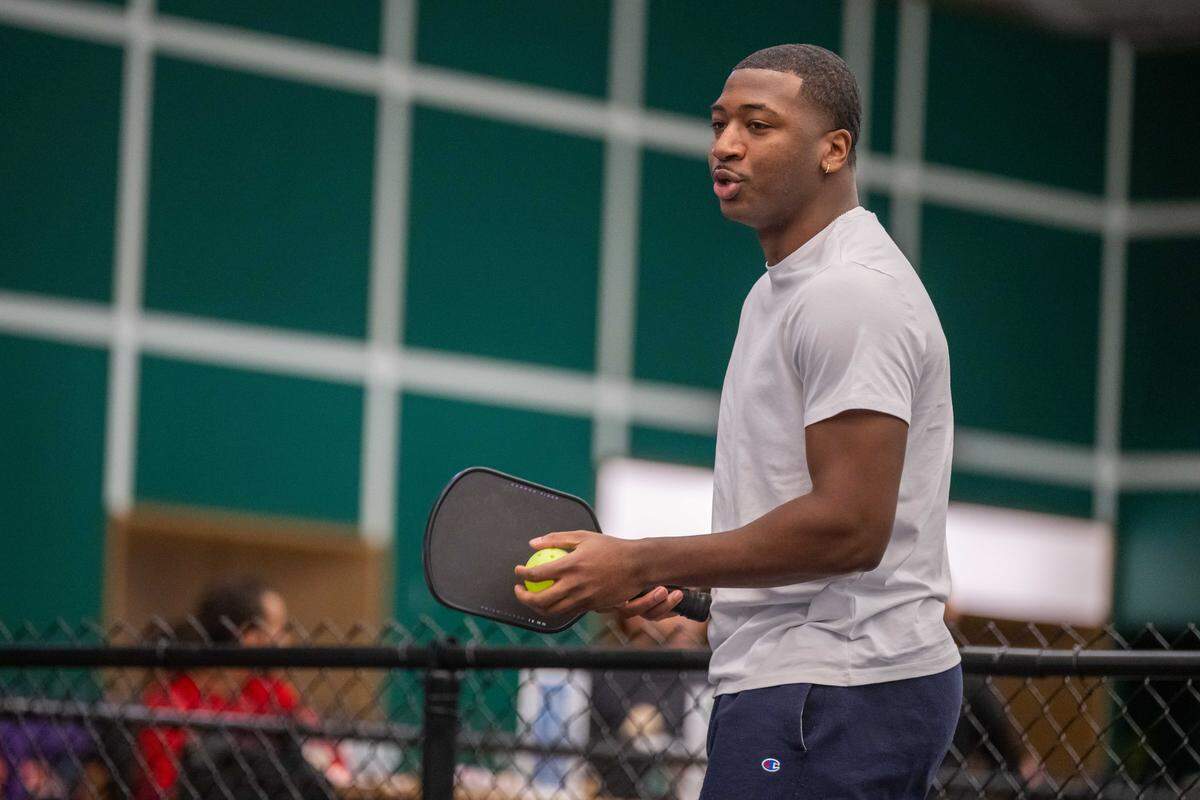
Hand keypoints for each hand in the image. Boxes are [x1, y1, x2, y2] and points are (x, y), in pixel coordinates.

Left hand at [514, 531, 680, 617]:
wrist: (637, 565)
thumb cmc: (610, 547)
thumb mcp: (583, 536)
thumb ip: (556, 539)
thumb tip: (533, 543)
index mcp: (571, 565)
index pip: (537, 574)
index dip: (522, 574)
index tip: (518, 570)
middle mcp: (575, 585)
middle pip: (540, 600)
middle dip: (523, 597)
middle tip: (519, 589)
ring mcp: (584, 599)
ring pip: (553, 611)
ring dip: (537, 607)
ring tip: (533, 597)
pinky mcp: (591, 607)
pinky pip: (568, 611)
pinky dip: (556, 608)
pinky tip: (553, 599)